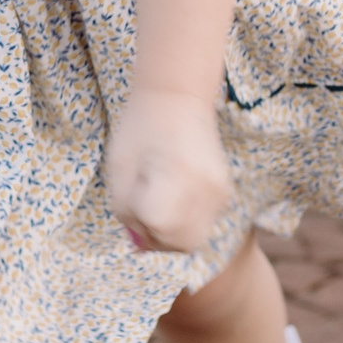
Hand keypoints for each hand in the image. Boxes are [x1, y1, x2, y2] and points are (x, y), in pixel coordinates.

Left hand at [104, 89, 231, 254]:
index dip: (136, 215)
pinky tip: (170, 191)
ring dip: (167, 230)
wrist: (177, 96)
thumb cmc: (140, 128)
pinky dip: (180, 220)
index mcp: (178, 176)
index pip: (156, 225)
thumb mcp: (119, 169)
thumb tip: (139, 247)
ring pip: (190, 239)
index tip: (132, 187)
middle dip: (153, 233)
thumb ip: (125, 212)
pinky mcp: (223, 193)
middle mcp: (206, 189)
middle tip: (139, 201)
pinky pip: (199, 224)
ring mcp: (219, 193)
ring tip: (154, 194)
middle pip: (177, 243)